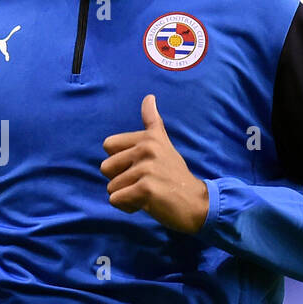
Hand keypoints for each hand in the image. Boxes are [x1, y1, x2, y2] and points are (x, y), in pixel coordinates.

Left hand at [100, 93, 209, 232]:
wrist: (197, 203)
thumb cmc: (175, 176)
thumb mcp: (164, 145)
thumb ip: (153, 123)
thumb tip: (149, 97)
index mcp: (148, 138)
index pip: (108, 145)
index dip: (119, 161)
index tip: (139, 167)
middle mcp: (147, 149)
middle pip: (105, 168)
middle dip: (120, 181)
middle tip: (143, 183)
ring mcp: (146, 168)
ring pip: (111, 187)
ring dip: (125, 196)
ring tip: (147, 194)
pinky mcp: (145, 189)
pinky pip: (115, 200)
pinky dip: (127, 207)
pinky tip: (146, 204)